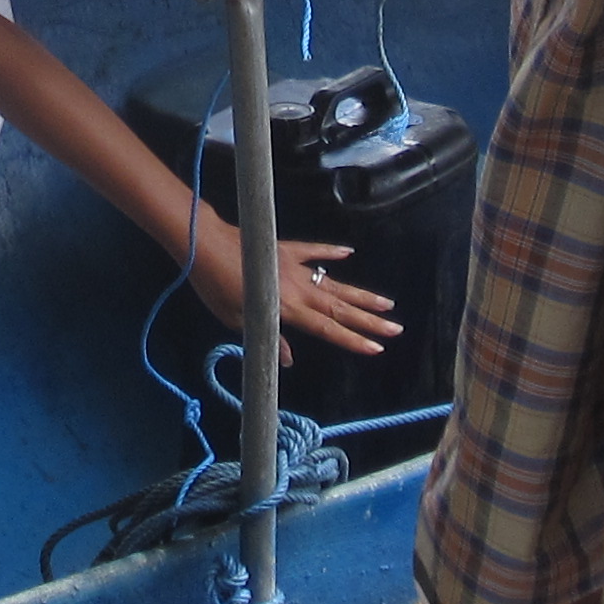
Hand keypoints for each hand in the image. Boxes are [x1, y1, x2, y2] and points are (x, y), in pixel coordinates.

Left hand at [188, 225, 397, 359]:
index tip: (378, 347)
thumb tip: (290, 359)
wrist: (206, 244)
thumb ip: (268, 338)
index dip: (353, 339)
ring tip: (387, 302)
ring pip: (335, 283)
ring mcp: (295, 266)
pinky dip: (332, 251)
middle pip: (340, 308)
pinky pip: (315, 251)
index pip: (328, 328)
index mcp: (287, 309)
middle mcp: (298, 288)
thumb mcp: (238, 320)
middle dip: (370, 320)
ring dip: (361, 294)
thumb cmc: (216, 286)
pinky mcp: (287, 249)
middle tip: (397, 328)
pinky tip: (349, 253)